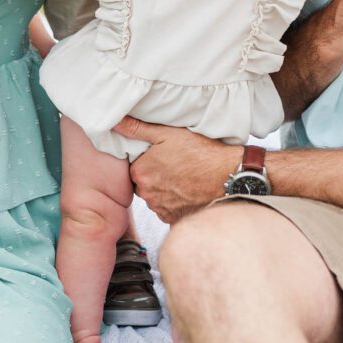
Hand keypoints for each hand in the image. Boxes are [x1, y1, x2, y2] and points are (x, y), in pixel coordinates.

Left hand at [113, 116, 237, 222]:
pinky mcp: (175, 220)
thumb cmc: (199, 152)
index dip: (148, 160)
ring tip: (184, 176)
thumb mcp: (167, 133)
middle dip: (155, 175)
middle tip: (175, 164)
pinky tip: (188, 189)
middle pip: (145, 183)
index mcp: (141, 173)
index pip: (136, 167)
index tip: (162, 155)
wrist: (228, 177)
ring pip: (157, 197)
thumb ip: (137, 129)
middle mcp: (148, 195)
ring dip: (165, 189)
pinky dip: (176, 201)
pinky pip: (169, 210)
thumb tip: (114, 122)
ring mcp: (162, 210)